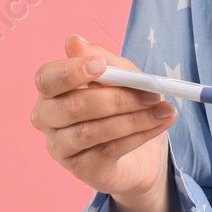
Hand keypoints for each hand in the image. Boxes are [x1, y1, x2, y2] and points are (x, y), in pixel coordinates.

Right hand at [29, 33, 175, 202]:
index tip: (101, 67)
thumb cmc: (123, 105)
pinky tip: (160, 125)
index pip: (47, 79)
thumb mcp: (121, 76)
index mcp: (51, 91)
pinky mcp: (81, 170)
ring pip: (93, 131)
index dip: (71, 72)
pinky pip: (109, 150)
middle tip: (153, 93)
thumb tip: (73, 41)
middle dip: (117, 98)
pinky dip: (139, 135)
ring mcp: (61, 148)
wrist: (140, 152)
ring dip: (134, 118)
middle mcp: (47, 119)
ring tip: (164, 110)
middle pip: (73, 107)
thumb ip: (103, 59)